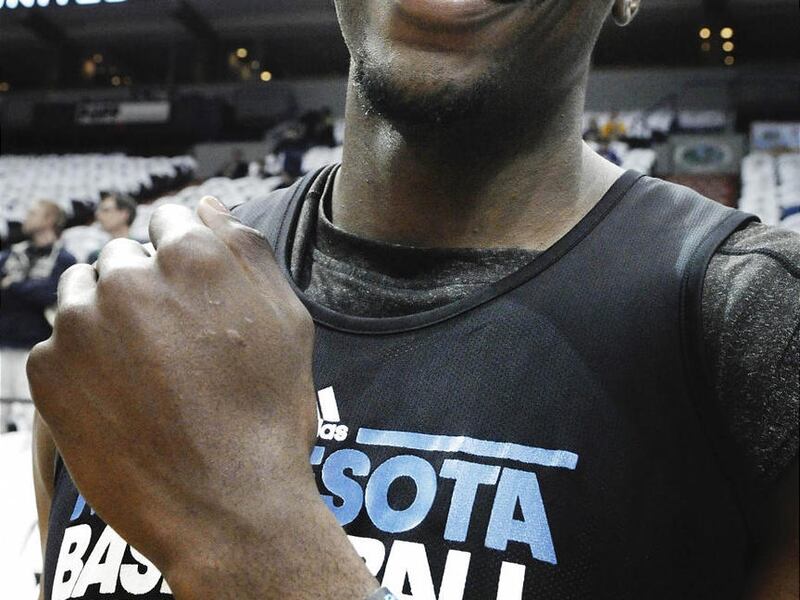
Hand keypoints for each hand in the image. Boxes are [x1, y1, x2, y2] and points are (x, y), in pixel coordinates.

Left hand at [28, 197, 375, 597]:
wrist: (227, 505)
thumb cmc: (268, 414)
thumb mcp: (289, 322)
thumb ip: (248, 250)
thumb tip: (209, 205)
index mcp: (193, 256)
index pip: (171, 221)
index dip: (184, 257)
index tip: (192, 294)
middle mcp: (130, 277)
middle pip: (125, 256)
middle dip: (145, 285)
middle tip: (174, 342)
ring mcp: (82, 323)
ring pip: (83, 293)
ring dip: (107, 317)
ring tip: (144, 370)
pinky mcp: (48, 369)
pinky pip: (59, 344)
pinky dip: (83, 363)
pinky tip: (120, 398)